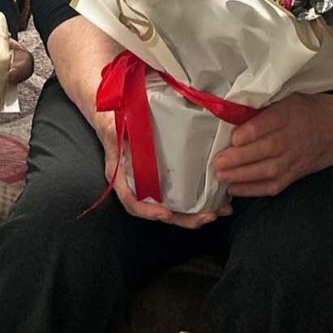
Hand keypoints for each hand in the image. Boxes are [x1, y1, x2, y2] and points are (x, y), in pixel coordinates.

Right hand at [94, 112, 227, 229]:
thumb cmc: (114, 119)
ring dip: (196, 214)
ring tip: (219, 211)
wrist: (116, 114)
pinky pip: (181, 194)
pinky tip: (217, 198)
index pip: (131, 201)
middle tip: (207, 216)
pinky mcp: (167, 176)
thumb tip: (127, 123)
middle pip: (159, 211)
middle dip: (184, 219)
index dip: (147, 210)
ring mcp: (153, 183)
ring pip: (173, 207)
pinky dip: (199, 199)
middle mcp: (137, 184)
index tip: (165, 213)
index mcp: (121, 174)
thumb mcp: (114, 124)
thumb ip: (119, 129)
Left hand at [211, 93, 332, 198]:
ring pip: (267, 170)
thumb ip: (263, 107)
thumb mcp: (286, 99)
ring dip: (241, 175)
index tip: (233, 137)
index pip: (268, 125)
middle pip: (265, 150)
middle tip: (217, 162)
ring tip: (221, 175)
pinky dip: (253, 190)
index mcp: (288, 114)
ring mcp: (293, 160)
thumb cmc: (305, 110)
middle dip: (239, 158)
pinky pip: (273, 186)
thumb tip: (231, 114)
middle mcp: (291, 138)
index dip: (249, 133)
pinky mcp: (293, 175)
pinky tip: (234, 189)